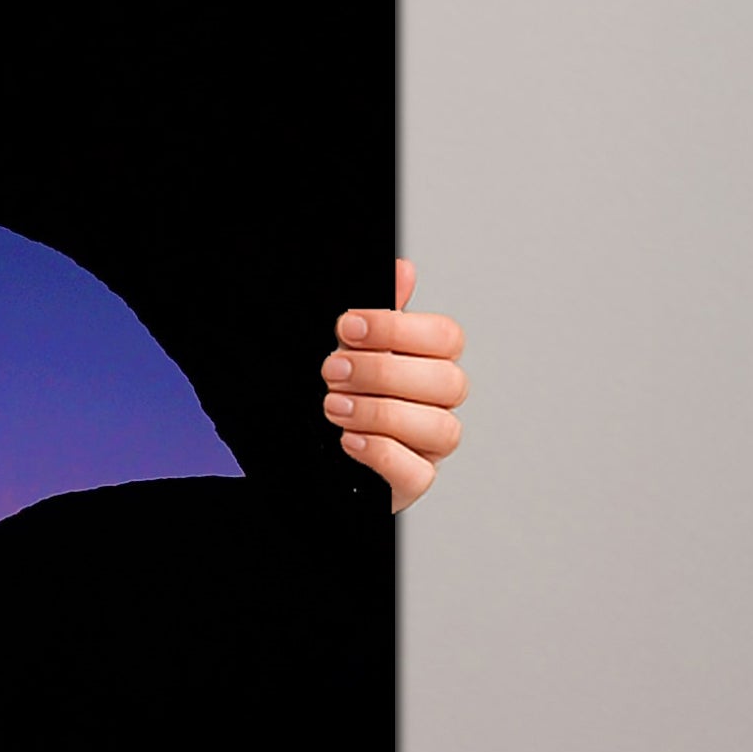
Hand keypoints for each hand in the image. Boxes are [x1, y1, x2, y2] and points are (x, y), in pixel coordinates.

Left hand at [324, 257, 465, 514]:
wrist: (304, 447)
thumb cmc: (340, 391)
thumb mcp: (351, 348)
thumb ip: (379, 317)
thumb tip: (403, 270)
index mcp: (428, 363)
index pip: (446, 338)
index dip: (399, 329)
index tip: (347, 326)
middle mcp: (437, 404)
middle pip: (448, 382)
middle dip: (383, 372)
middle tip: (332, 370)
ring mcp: (428, 446)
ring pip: (440, 428)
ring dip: (380, 413)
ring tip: (334, 406)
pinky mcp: (410, 482)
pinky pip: (417, 473)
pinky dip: (382, 453)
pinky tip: (350, 440)